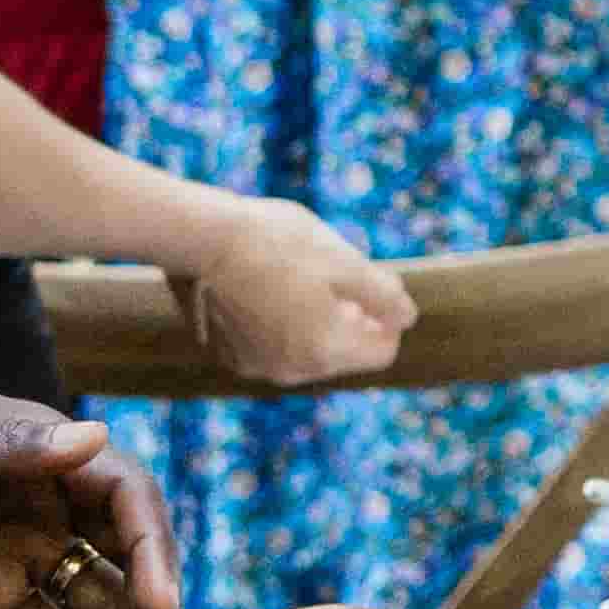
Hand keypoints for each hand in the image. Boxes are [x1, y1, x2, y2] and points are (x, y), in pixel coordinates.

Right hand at [184, 201, 416, 390]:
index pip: (382, 351)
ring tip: (297, 277)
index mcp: (326, 350)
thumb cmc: (279, 242)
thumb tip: (407, 319)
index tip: (372, 287)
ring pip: (306, 351)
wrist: (200, 237)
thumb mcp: (344, 261)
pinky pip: (270, 347)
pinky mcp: (228, 355)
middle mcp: (291, 371)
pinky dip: (277, 325)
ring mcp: (255, 366)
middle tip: (333, 277)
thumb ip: (383, 295)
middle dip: (350, 320)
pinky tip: (266, 287)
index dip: (386, 319)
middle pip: (344, 354)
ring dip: (314, 322)